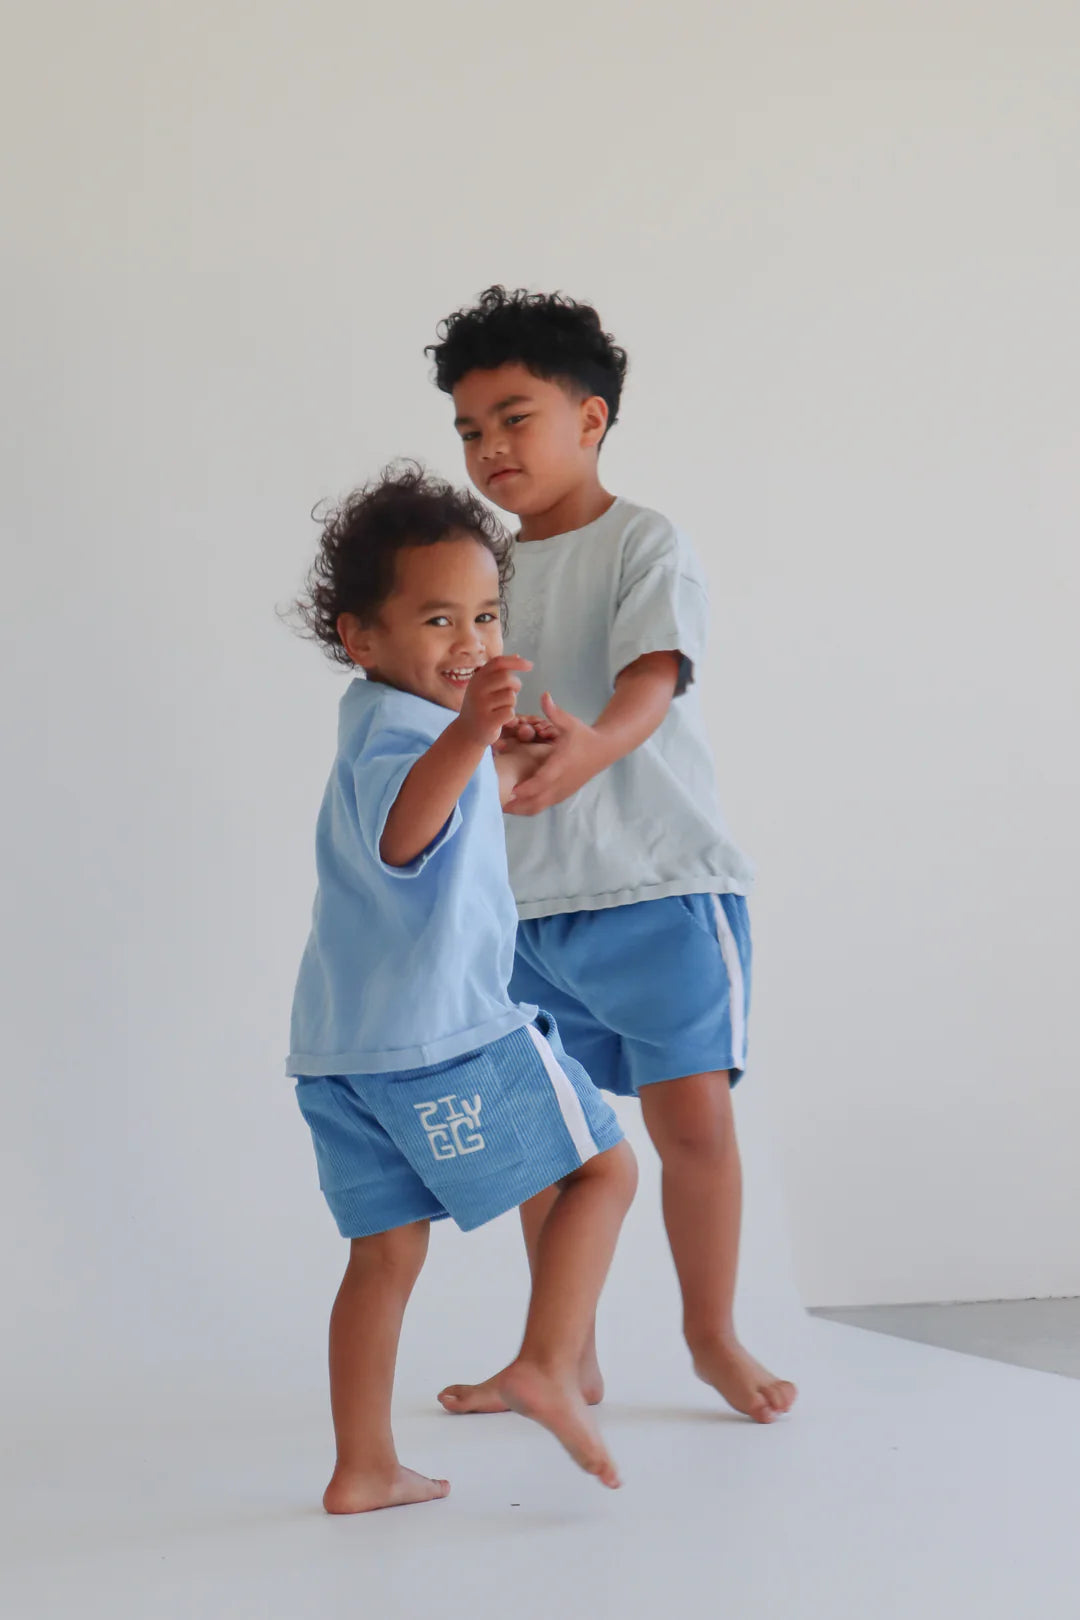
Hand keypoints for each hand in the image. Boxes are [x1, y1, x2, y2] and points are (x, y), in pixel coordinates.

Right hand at [458, 656, 531, 747]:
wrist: (467, 732)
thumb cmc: (481, 706)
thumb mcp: (485, 687)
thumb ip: (499, 672)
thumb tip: (517, 655)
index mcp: (477, 678)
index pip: (498, 662)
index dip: (516, 662)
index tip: (530, 665)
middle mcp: (476, 689)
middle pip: (507, 678)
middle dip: (516, 685)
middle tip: (514, 693)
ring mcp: (480, 705)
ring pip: (510, 696)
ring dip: (512, 703)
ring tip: (502, 708)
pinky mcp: (486, 720)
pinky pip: (510, 712)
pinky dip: (510, 716)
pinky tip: (500, 719)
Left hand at [503, 692, 611, 815]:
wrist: (603, 750)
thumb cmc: (583, 735)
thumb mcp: (570, 722)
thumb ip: (555, 712)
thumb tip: (544, 695)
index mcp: (562, 764)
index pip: (544, 779)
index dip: (528, 787)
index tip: (511, 790)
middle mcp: (562, 781)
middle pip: (538, 800)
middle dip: (518, 804)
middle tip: (496, 802)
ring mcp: (563, 790)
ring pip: (539, 806)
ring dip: (520, 809)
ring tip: (500, 806)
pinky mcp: (563, 794)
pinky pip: (543, 805)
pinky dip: (528, 808)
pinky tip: (514, 805)